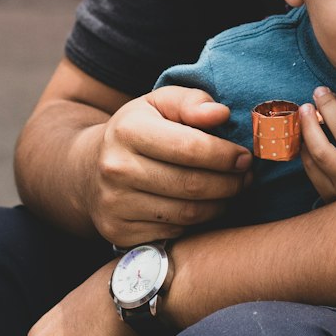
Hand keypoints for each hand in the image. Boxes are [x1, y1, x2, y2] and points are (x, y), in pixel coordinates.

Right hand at [88, 86, 251, 245]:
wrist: (88, 169)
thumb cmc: (138, 130)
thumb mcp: (159, 104)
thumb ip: (191, 102)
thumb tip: (220, 114)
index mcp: (128, 130)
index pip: (190, 148)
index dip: (225, 155)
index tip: (245, 156)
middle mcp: (116, 169)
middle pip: (191, 185)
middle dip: (229, 183)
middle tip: (246, 177)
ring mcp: (114, 204)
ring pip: (187, 214)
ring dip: (220, 205)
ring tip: (232, 191)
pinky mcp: (118, 232)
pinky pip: (173, 233)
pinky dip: (197, 223)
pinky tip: (204, 206)